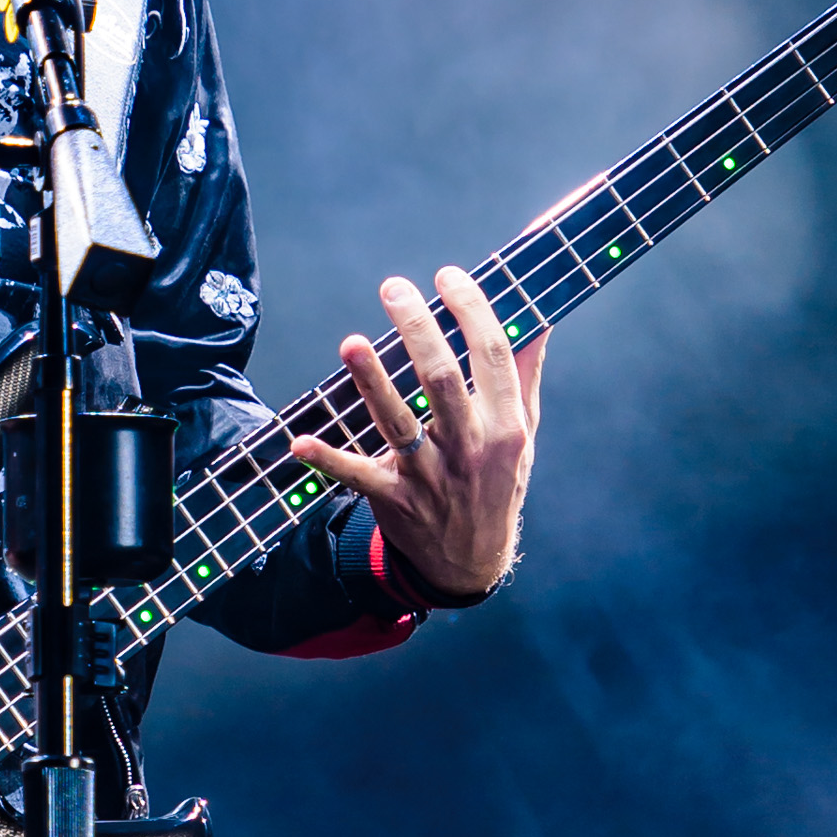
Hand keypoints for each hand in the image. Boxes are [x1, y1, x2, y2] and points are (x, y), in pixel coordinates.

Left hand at [290, 269, 545, 608]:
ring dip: (372, 382)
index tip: (448, 275)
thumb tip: (537, 315)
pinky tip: (299, 442)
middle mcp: (470, 446)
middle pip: (442, 379)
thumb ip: (525, 372)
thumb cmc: (497, 481)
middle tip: (393, 288)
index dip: (471, 310)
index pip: (491, 354)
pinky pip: (357, 475)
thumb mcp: (525, 431)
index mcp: (506, 424)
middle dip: (417, 329)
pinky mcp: (393, 498)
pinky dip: (327, 460)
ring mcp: (430, 474)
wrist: (472, 561)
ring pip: (398, 422)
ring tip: (350, 343)